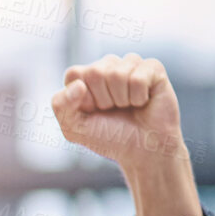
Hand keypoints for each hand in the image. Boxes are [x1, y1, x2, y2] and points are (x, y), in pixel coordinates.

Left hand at [51, 53, 183, 165]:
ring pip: (117, 73)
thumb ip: (61, 105)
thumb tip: (79, 85)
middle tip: (113, 110)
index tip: (92, 110)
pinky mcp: (153, 68)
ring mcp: (130, 65)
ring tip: (128, 106)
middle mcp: (106, 66)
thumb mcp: (73, 127)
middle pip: (95, 72)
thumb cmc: (108, 137)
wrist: (143, 150)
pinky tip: (143, 102)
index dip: (83, 98)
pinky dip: (139, 97)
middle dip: (103, 99)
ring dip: (122, 99)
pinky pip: (139, 78)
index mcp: (84, 77)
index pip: (74, 74)